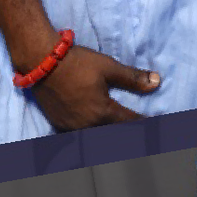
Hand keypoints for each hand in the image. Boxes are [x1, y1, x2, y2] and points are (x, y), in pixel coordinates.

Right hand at [30, 43, 160, 130]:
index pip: (131, 122)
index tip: (156, 126)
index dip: (145, 123)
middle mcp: (88, 125)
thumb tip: (157, 81)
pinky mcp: (59, 124)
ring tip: (116, 131)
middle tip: (139, 132)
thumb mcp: (108, 67)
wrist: (40, 60)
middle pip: (114, 134)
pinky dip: (88, 134)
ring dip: (107, 134)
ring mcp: (72, 127)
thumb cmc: (76, 62)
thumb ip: (133, 78)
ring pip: (95, 137)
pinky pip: (78, 135)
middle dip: (127, 132)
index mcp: (103, 113)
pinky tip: (92, 132)